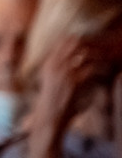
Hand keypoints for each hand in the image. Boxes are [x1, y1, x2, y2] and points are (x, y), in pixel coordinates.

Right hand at [23, 35, 108, 157]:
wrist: (50, 118)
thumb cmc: (56, 103)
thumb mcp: (54, 82)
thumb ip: (64, 71)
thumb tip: (80, 64)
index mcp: (48, 62)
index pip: (63, 41)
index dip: (79, 39)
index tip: (94, 41)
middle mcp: (54, 64)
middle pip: (74, 42)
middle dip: (90, 44)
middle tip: (104, 48)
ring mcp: (63, 71)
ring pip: (85, 53)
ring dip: (99, 55)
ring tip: (110, 58)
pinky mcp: (73, 81)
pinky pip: (92, 69)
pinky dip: (101, 69)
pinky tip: (108, 72)